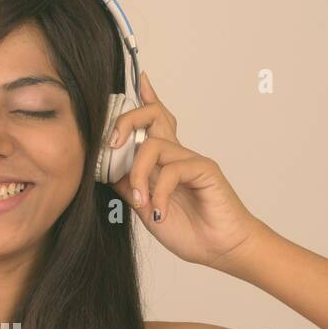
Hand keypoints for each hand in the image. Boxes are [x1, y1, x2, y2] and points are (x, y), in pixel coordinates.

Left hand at [109, 71, 265, 267]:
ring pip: (153, 145)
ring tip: (140, 201)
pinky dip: (158, 192)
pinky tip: (159, 211)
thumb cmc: (189, 230)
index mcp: (164, 161)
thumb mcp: (146, 208)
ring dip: (137, 174)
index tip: (140, 79)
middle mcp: (177, 155)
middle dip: (125, 122)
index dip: (147, 98)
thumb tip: (107, 169)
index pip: (154, 121)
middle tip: (111, 144)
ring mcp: (191, 160)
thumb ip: (129, 187)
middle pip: (152, 116)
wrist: (220, 249)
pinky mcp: (204, 169)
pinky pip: (172, 170)